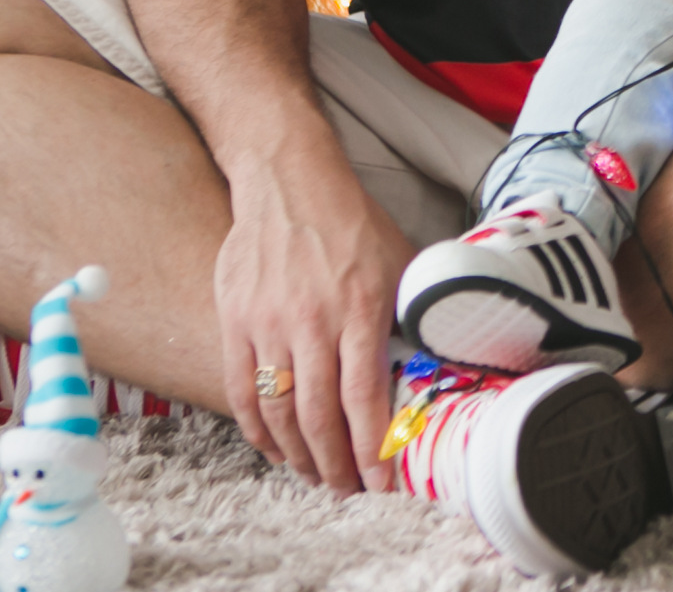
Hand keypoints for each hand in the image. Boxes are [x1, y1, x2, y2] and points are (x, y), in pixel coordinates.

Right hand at [215, 158, 411, 494]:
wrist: (290, 183)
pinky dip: (257, 430)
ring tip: (317, 476)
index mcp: (359, 309)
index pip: (363, 397)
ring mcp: (267, 324)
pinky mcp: (235, 322)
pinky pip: (241, 391)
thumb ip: (410, 312)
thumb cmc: (352, 224)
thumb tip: (437, 358)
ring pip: (278, 411)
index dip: (371, 448)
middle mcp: (310, 322)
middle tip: (348, 489)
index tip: (381, 482)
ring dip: (298, 455)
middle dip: (335, 464)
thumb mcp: (399, 261)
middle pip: (318, 416)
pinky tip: (275, 450)